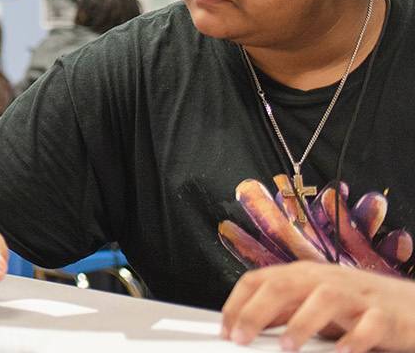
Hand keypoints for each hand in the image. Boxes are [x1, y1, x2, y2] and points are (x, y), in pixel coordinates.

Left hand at [220, 261, 414, 351]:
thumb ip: (283, 311)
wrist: (412, 307)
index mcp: (304, 276)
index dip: (237, 304)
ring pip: (325, 298)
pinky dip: (354, 339)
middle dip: (257, 311)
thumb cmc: (358, 307)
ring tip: (287, 346)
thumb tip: (243, 325)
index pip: (260, 279)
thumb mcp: (313, 305)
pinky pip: (369, 325)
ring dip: (302, 323)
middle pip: (284, 285)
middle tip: (242, 338)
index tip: (225, 330)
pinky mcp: (385, 316)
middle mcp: (327, 280)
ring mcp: (357, 296)